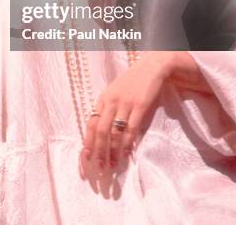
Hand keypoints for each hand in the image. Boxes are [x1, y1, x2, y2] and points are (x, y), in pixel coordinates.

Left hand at [81, 52, 173, 173]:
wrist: (151, 68)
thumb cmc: (132, 82)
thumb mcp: (114, 92)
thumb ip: (107, 109)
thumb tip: (100, 131)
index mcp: (103, 99)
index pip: (91, 123)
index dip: (87, 142)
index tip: (85, 159)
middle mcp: (111, 101)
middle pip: (101, 130)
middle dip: (98, 151)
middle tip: (98, 168)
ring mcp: (125, 103)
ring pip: (115, 132)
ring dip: (112, 151)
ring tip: (111, 166)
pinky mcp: (140, 106)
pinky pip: (131, 128)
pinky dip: (127, 143)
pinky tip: (126, 155)